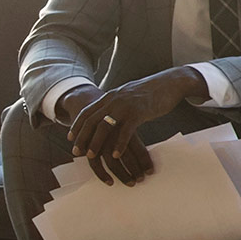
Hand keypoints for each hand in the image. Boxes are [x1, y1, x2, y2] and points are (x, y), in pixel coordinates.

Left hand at [66, 67, 208, 184]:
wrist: (170, 83)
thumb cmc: (150, 92)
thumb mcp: (128, 95)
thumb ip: (116, 103)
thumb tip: (107, 114)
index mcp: (110, 96)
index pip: (87, 111)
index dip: (77, 125)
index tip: (70, 138)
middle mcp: (114, 99)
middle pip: (91, 120)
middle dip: (82, 137)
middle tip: (76, 152)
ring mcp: (126, 106)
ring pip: (104, 126)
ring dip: (96, 143)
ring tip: (91, 156)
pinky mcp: (139, 112)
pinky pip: (125, 131)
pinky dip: (119, 144)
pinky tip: (116, 155)